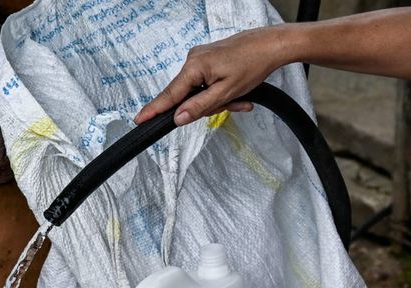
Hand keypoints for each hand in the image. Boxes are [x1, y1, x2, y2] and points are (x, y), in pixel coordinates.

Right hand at [135, 26, 291, 125]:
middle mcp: (193, 59)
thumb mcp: (226, 92)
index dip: (155, 110)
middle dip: (208, 105)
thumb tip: (178, 118)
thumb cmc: (253, 64)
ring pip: (200, 90)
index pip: (170, 95)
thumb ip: (200, 107)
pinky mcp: (209, 58)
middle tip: (233, 104)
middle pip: (188, 95)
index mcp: (194, 67)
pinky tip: (237, 91)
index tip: (139, 120)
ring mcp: (201, 58)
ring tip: (240, 97)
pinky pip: (207, 81)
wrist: (271, 45)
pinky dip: (220, 90)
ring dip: (218, 99)